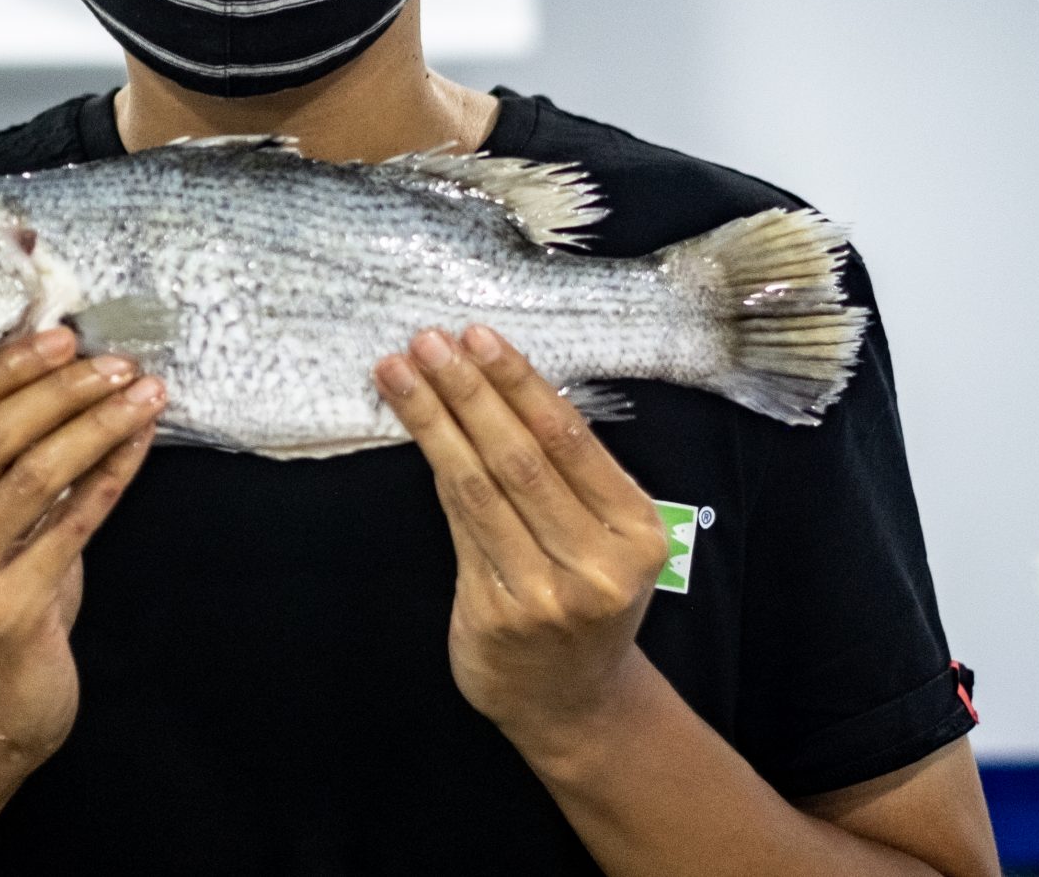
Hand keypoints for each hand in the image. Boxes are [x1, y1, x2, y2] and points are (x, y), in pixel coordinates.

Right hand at [0, 326, 165, 801]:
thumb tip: (64, 377)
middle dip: (62, 388)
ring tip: (143, 393)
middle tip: (116, 362)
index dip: (10, 368)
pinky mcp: (3, 614)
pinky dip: (112, 476)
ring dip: (97, 424)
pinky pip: (71, 526)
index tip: (65, 337)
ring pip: (35, 473)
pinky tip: (140, 445)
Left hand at [376, 325, 670, 751]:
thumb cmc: (584, 600)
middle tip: (430, 340)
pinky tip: (416, 430)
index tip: (479, 336)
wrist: (574, 702)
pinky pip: (461, 524)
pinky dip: (437, 468)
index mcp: (636, 531)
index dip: (518, 382)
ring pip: (481, 486)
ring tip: (402, 370)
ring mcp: (546, 594)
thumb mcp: (604, 539)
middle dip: (469, 391)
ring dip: (436, 420)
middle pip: (521, 457)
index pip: (569, 438)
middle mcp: (597, 564)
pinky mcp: (497, 614)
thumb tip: (500, 385)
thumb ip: (567, 477)